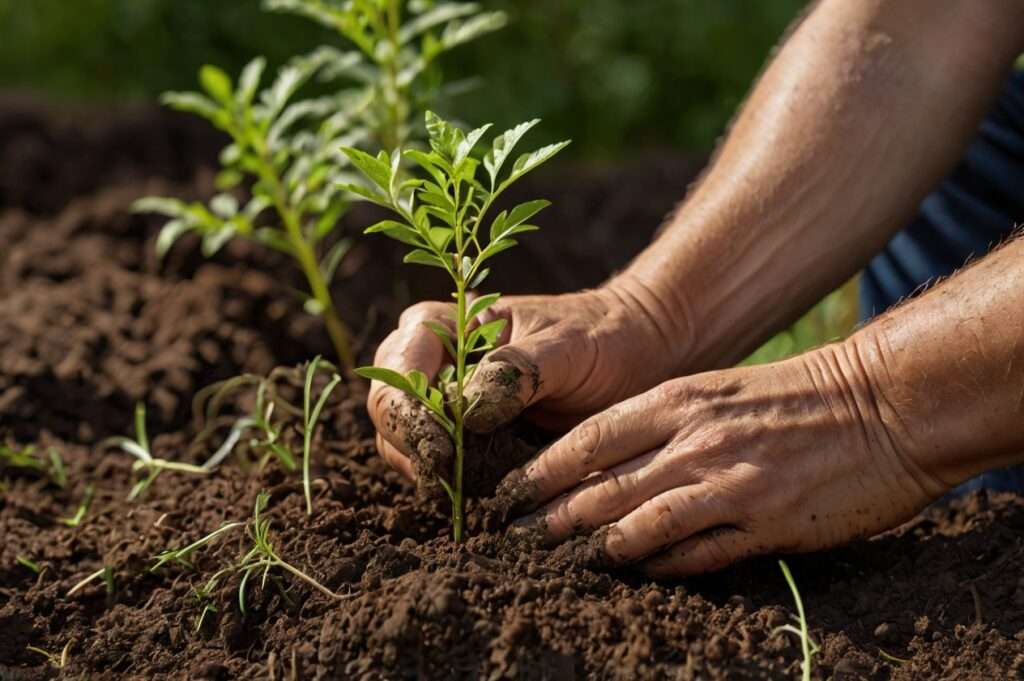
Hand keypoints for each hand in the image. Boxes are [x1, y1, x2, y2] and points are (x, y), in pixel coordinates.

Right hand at [366, 275, 686, 484]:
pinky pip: (435, 463)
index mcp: (442, 324)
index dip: (410, 415)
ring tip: (471, 489)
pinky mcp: (462, 434)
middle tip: (453, 479)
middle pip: (388, 412)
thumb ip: (517, 369)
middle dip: (413, 448)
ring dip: (428, 471)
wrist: (632, 352)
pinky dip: (449, 483)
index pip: (397, 373)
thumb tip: (464, 411)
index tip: (445, 447)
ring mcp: (442, 399)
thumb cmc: (601, 337)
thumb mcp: (567, 346)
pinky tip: (479, 495)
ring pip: (403, 444)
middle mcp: (430, 359)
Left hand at [505, 343, 949, 575]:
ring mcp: (730, 483)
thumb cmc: (798, 394)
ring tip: (563, 565)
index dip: (544, 470)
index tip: (511, 494)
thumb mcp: (720, 390)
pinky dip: (661, 566)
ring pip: (640, 524)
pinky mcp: (765, 523)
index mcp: (680, 401)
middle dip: (553, 516)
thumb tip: (611, 458)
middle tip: (517, 539)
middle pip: (604, 486)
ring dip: (596, 548)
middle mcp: (696, 441)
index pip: (590, 439)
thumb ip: (666, 421)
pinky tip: (637, 574)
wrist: (885, 402)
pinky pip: (697, 555)